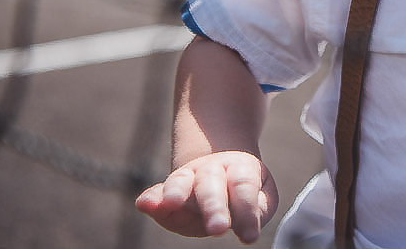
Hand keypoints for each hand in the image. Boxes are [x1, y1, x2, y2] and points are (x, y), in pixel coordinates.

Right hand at [135, 151, 277, 242]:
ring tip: (172, 202)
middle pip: (212, 184)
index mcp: (239, 169)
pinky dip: (150, 199)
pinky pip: (155, 193)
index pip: (243, 187)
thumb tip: (248, 223)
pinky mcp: (165, 194)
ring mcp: (187, 178)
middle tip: (219, 229)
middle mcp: (211, 170)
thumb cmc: (242, 190)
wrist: (217, 170)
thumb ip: (257, 209)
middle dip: (214, 206)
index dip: (247, 210)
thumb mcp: (261, 197)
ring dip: (176, 192)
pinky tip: (144, 204)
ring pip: (181, 182)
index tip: (250, 236)